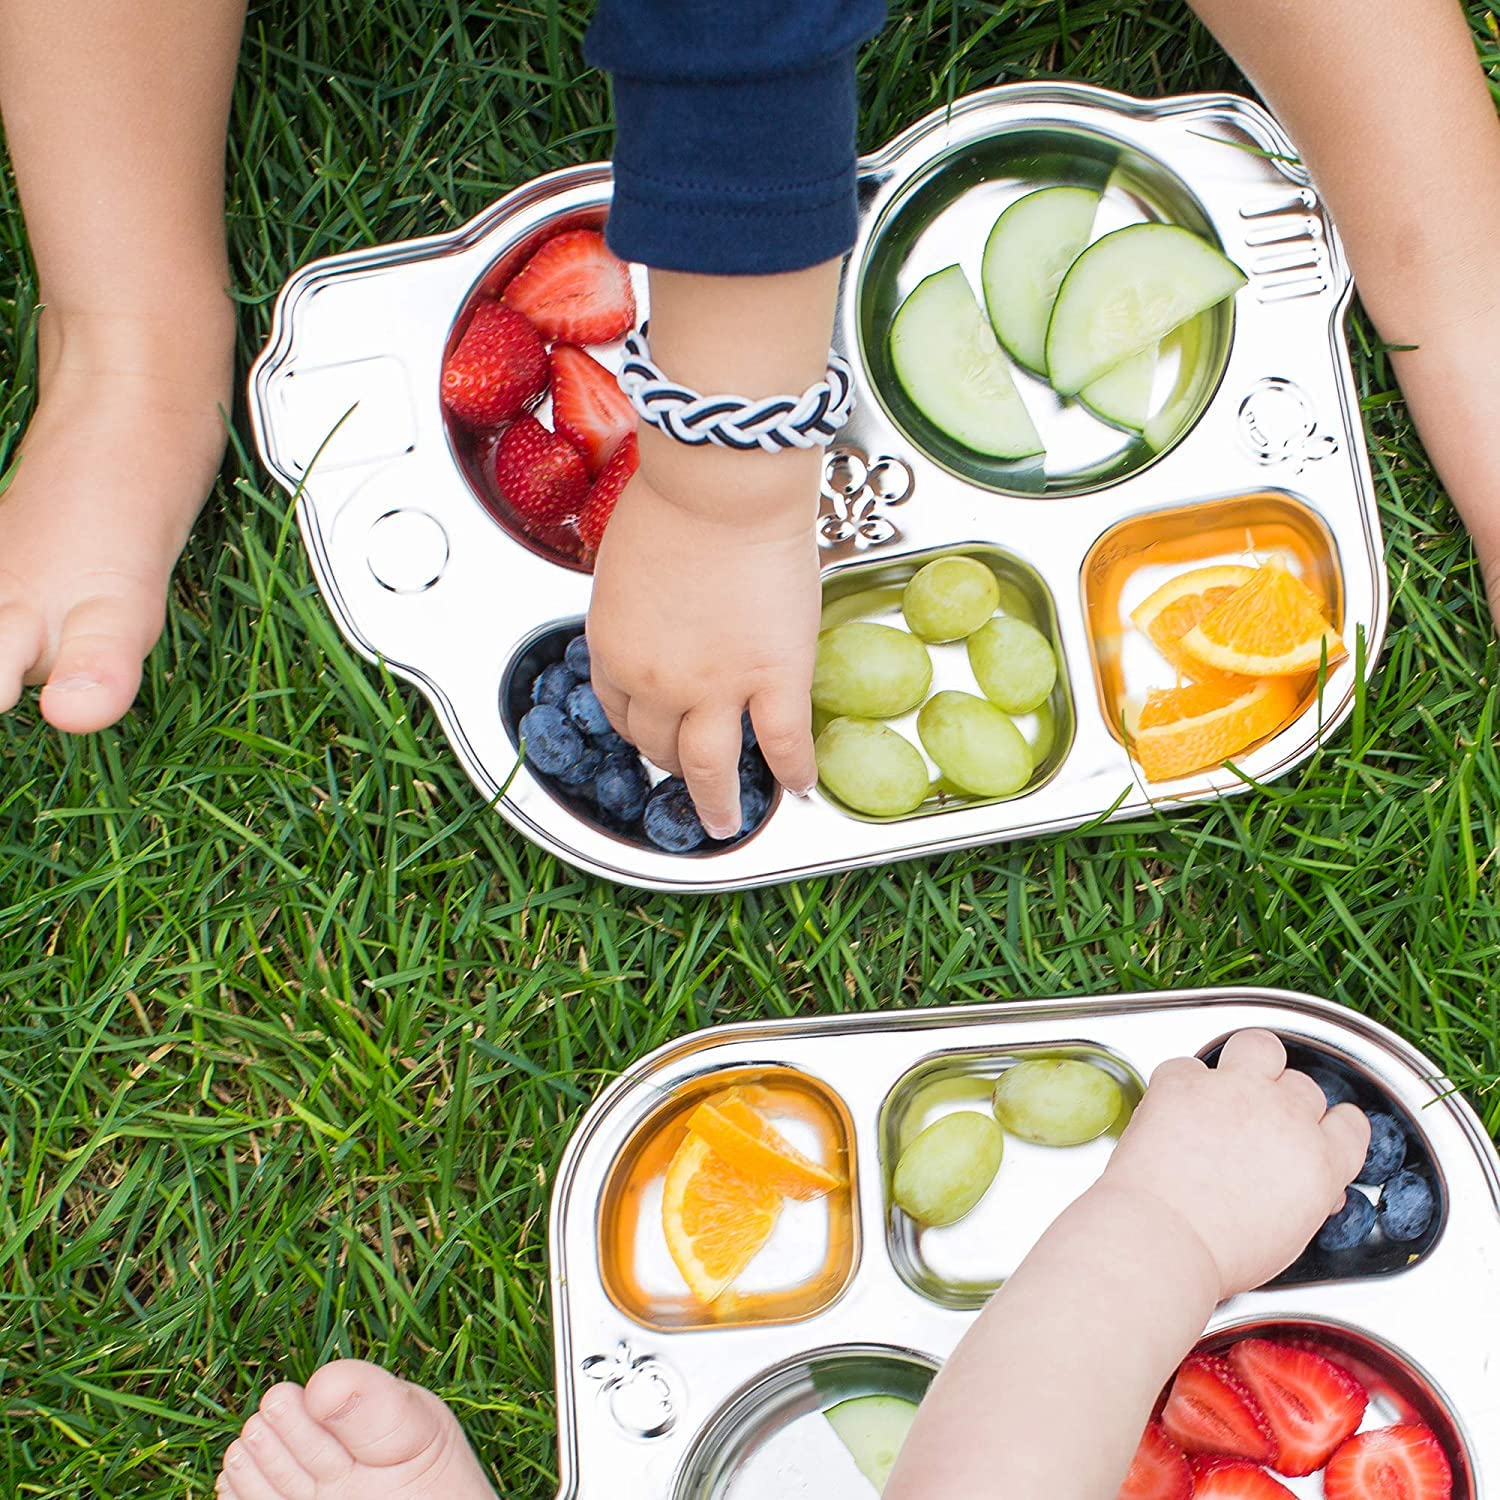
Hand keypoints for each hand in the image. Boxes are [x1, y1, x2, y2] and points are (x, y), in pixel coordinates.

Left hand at [586, 437, 820, 837]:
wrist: (721, 489)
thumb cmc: (671, 505)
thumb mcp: (622, 569)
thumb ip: (634, 613)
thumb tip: (652, 626)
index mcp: (614, 652)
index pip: (620, 712)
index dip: (639, 728)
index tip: (653, 734)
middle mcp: (656, 684)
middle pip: (658, 746)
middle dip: (671, 764)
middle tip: (688, 775)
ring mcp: (716, 689)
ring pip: (710, 768)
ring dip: (717, 801)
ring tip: (726, 822)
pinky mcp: (774, 681)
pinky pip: (783, 744)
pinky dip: (792, 772)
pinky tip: (798, 787)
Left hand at [1103, 1029, 1368, 1298]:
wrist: (1164, 1238)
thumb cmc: (1222, 1253)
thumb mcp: (1289, 1236)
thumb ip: (1306, 1198)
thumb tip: (1313, 1188)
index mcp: (1320, 1160)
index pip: (1351, 1124)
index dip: (1333, 1127)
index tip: (1317, 1131)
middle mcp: (1284, 1115)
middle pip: (1302, 1086)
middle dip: (1284, 1102)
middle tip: (1259, 1124)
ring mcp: (1234, 1090)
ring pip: (1260, 1046)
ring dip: (1250, 1062)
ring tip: (1231, 1087)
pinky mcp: (1184, 1080)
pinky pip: (1188, 1066)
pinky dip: (1182, 1083)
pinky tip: (1173, 1109)